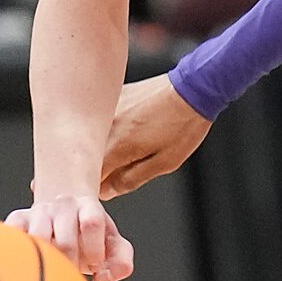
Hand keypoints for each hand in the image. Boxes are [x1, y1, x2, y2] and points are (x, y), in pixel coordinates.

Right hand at [5, 193, 134, 280]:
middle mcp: (63, 205)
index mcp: (89, 207)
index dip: (94, 251)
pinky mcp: (17, 219)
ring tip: (55, 265)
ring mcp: (39, 211)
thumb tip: (103, 276)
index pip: (92, 223)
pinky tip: (33, 260)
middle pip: (65, 241)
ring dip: (47, 262)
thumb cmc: (88, 232)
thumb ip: (121, 260)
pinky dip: (22, 254)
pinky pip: (14, 237)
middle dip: (72, 265)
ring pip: (38, 242)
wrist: (64, 207)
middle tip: (74, 270)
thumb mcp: (112, 242)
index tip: (95, 265)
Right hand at [101, 74, 211, 197]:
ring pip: (94, 138)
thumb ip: (131, 179)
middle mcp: (105, 126)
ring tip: (135, 141)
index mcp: (116, 146)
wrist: (192, 89)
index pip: (89, 176)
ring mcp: (107, 108)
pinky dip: (112, 127)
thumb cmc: (183, 125)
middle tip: (128, 163)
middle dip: (103, 166)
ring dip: (106, 145)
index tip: (110, 185)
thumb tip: (108, 191)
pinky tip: (133, 126)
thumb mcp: (164, 163)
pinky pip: (103, 119)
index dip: (99, 185)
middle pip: (89, 156)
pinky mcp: (113, 96)